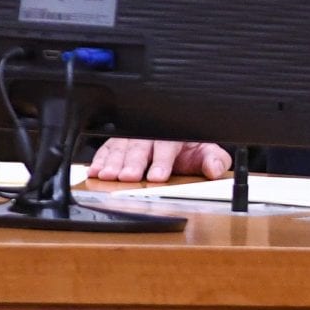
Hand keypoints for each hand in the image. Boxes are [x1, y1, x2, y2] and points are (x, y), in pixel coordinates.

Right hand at [90, 139, 232, 183]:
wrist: (178, 138)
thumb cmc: (190, 148)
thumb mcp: (207, 151)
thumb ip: (214, 160)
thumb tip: (215, 167)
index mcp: (175, 134)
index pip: (168, 145)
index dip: (162, 161)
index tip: (157, 176)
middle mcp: (151, 133)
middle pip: (140, 146)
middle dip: (132, 162)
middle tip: (127, 176)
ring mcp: (133, 137)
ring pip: (121, 147)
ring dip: (112, 162)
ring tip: (107, 175)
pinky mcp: (119, 142)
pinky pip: (107, 149)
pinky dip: (99, 160)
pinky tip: (95, 170)